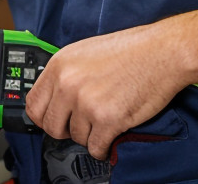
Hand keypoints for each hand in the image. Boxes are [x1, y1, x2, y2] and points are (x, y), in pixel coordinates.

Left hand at [25, 24, 183, 160]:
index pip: (33, 104)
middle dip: (67, 130)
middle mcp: (68, 83)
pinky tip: (112, 135)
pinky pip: (96, 148)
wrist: (163, 52)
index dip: (44, 117)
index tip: (55, 120)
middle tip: (83, 124)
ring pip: (77, 138)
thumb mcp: (86, 52)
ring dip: (92, 134)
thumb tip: (54, 99)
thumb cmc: (131, 50)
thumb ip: (66, 74)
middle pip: (51, 126)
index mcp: (60, 65)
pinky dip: (104, 147)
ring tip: (107, 119)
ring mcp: (87, 102)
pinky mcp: (108, 119)